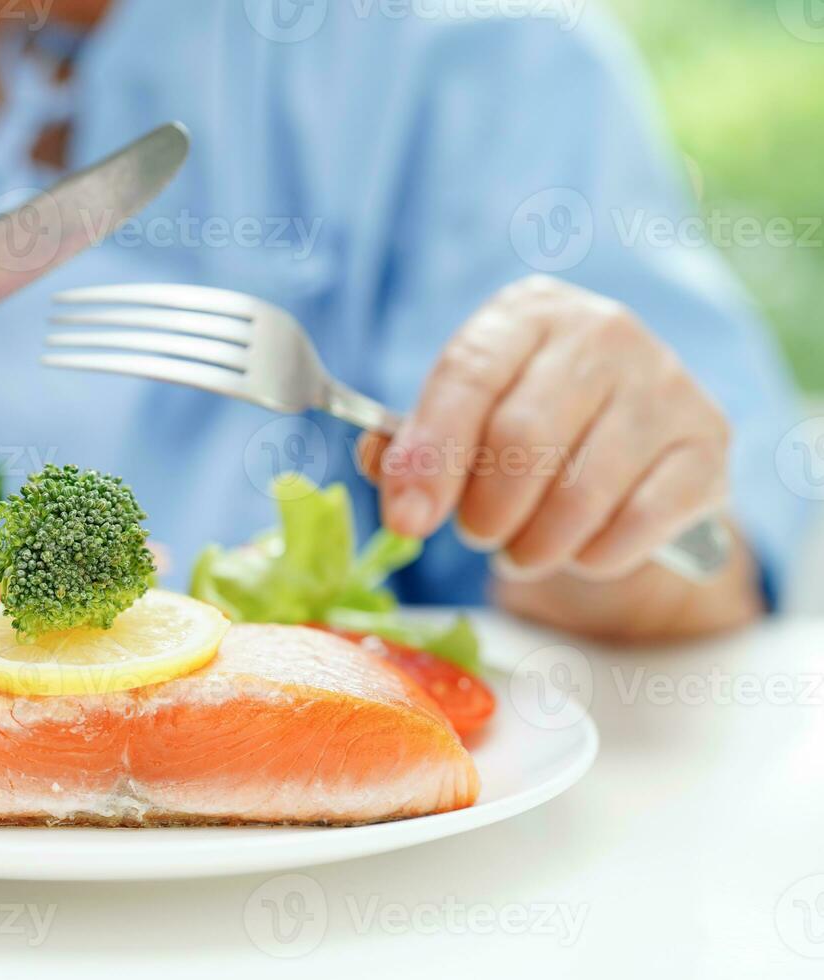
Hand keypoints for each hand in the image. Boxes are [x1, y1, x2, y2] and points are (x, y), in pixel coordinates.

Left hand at [361, 275, 729, 581]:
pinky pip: (639, 522)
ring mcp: (663, 381)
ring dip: (536, 545)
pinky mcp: (708, 440)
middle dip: (485, 511)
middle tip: (477, 535)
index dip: (432, 455)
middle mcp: (601, 331)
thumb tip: (386, 478)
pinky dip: (596, 556)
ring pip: (582, 492)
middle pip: (523, 439)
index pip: (468, 377)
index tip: (407, 520)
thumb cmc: (523, 423)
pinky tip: (581, 551)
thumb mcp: (461, 419)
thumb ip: (411, 446)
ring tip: (520, 550)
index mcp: (524, 314)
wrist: (630, 438)